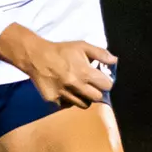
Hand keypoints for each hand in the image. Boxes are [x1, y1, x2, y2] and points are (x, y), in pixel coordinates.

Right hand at [0, 24, 116, 107]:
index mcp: (85, 73)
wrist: (36, 57)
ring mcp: (65, 95)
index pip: (107, 86)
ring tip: (78, 88)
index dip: (106, 82)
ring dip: (83, 97)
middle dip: (96, 91)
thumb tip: (114, 60)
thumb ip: (100, 54)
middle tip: (90, 85)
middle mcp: (76, 86)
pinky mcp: (54, 101)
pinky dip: (69, 100)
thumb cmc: (61, 51)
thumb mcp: (82, 46)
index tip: (101, 79)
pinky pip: (68, 105)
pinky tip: (65, 90)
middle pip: (97, 98)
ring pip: (83, 104)